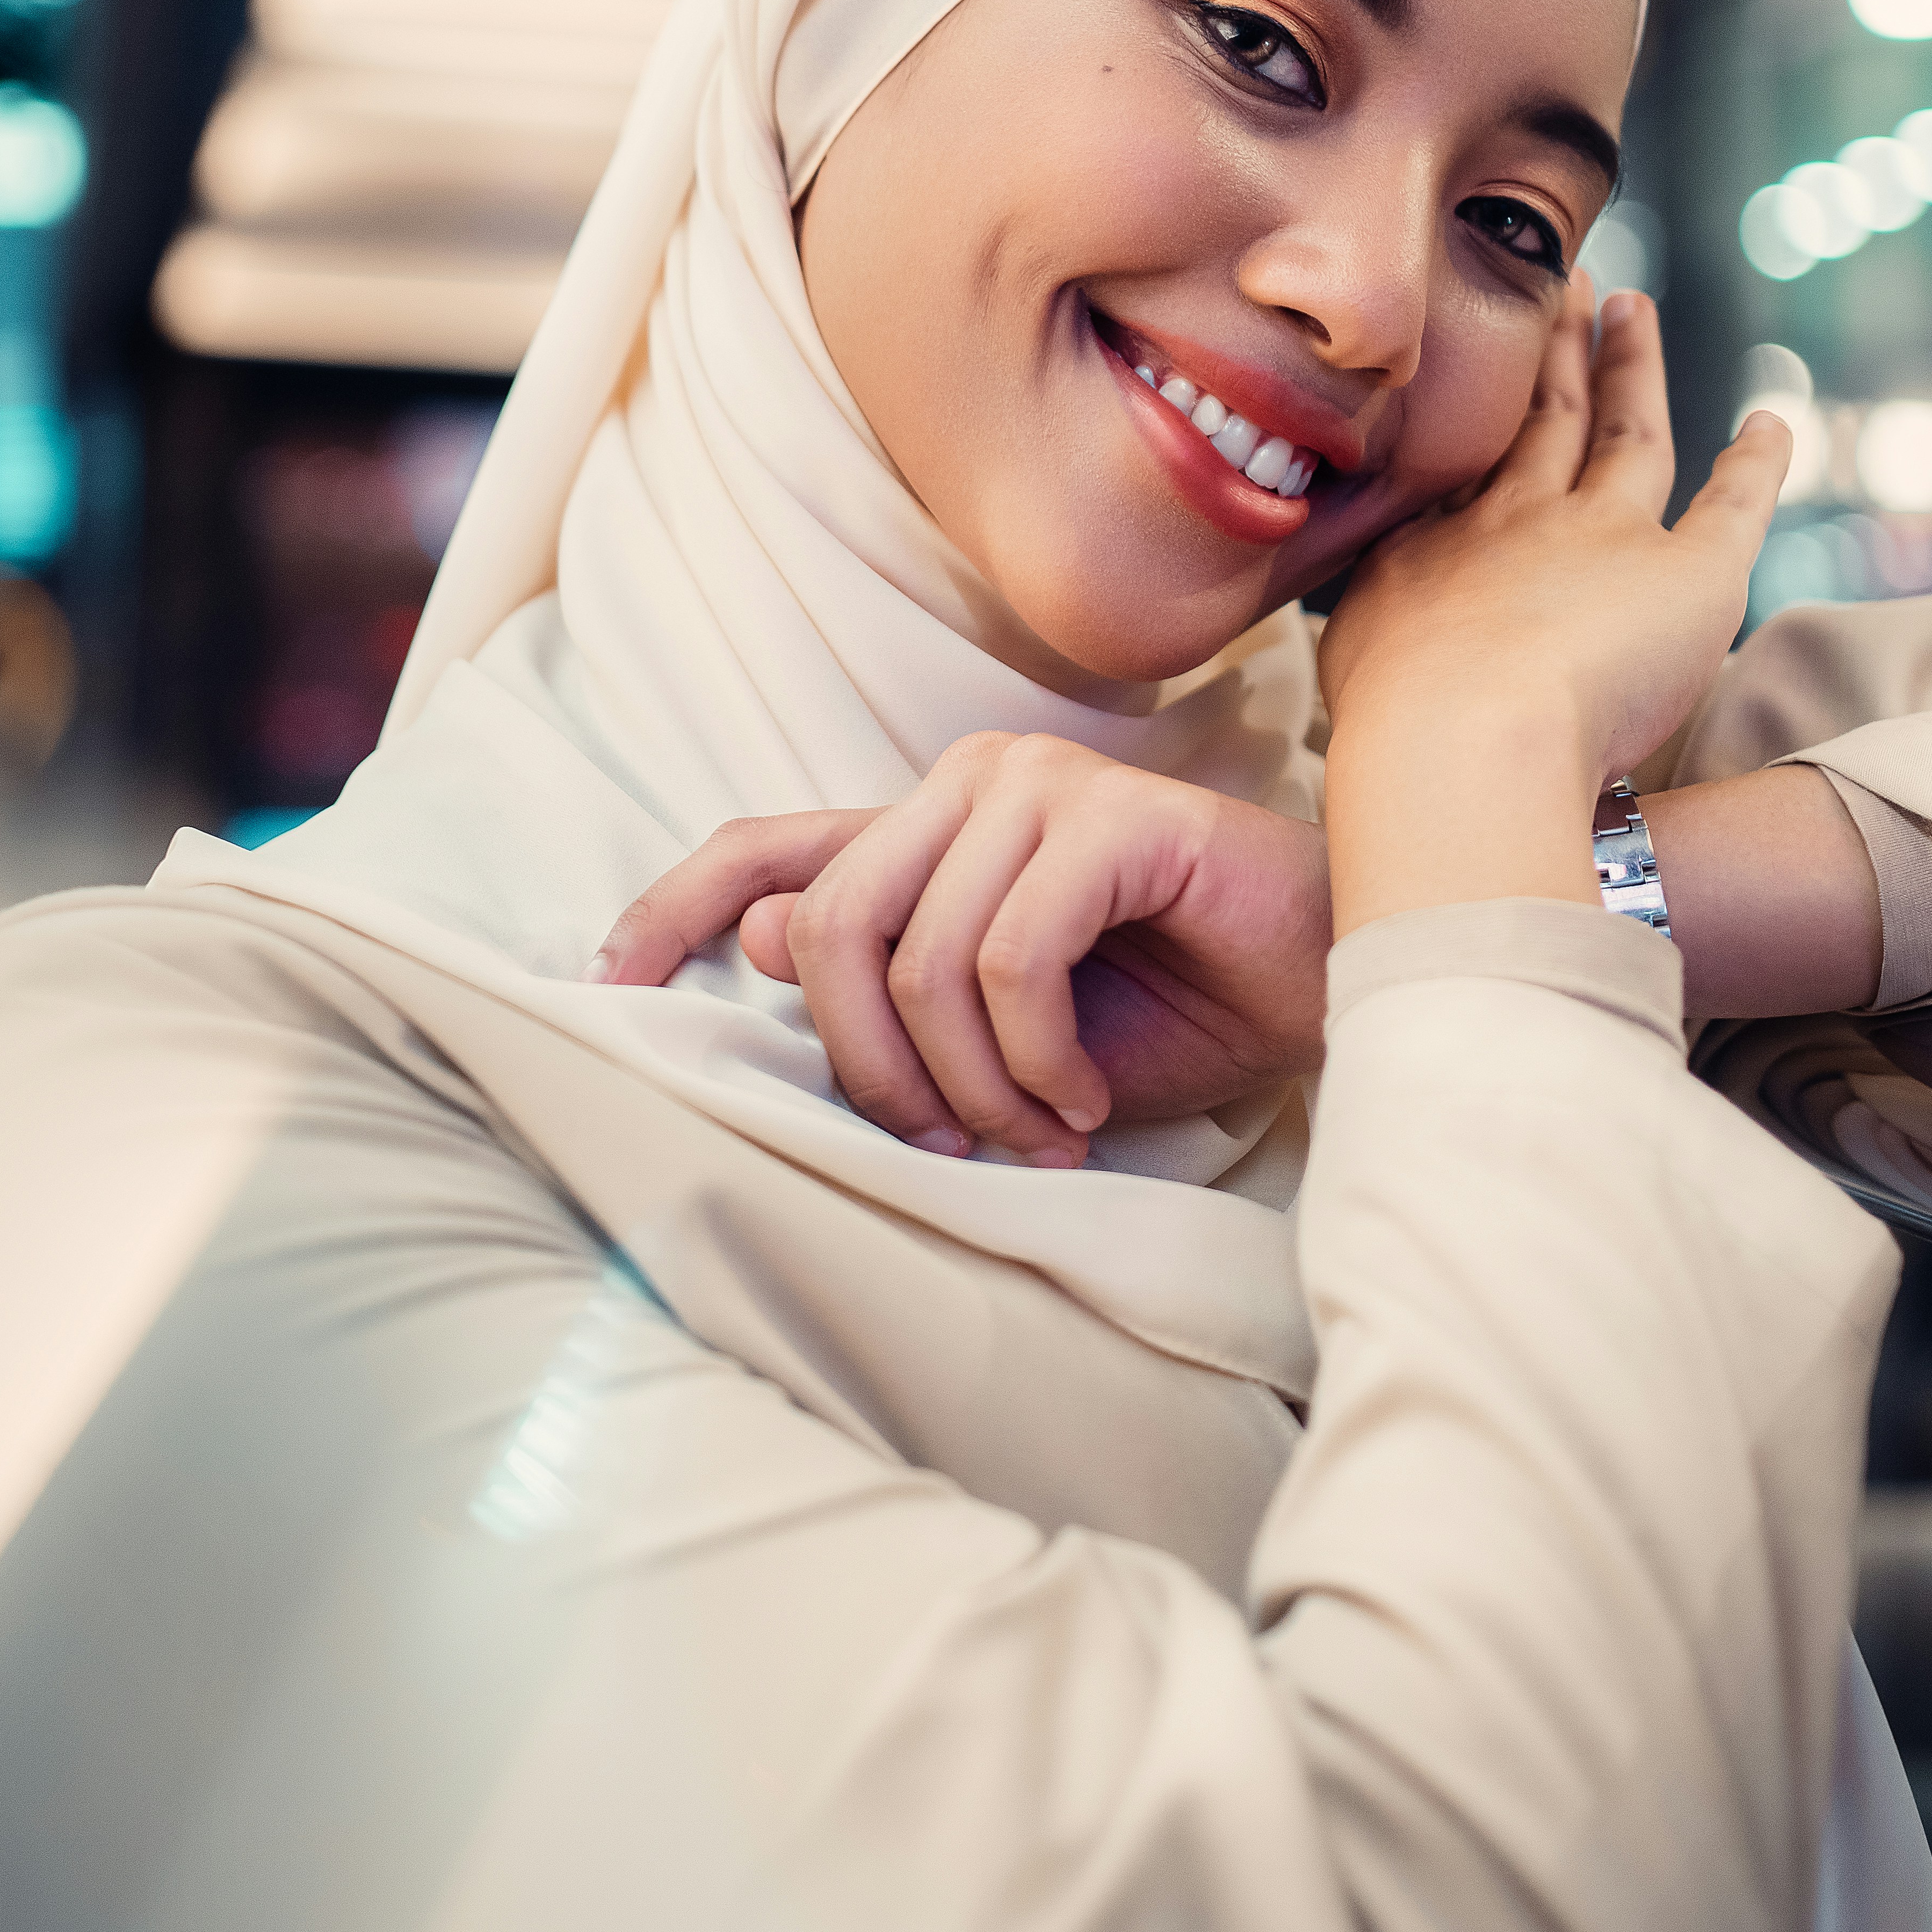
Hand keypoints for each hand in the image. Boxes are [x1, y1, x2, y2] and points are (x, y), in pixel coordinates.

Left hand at [590, 734, 1332, 1161]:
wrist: (1324, 984)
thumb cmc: (1171, 1009)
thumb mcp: (1003, 1033)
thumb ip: (890, 986)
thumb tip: (763, 940)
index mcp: (927, 831)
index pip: (764, 845)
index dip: (671, 907)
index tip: (607, 985)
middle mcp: (965, 784)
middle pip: (828, 929)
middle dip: (871, 1068)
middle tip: (953, 1147)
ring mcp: (1034, 787)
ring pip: (916, 957)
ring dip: (973, 1085)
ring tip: (1040, 1131)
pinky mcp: (1108, 816)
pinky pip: (1008, 957)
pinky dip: (1036, 1058)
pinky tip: (1082, 1098)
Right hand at [1318, 288, 1788, 932]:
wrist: (1459, 735)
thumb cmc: (1397, 721)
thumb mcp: (1356, 652)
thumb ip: (1369, 627)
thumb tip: (1362, 629)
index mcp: (1445, 547)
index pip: (1476, 462)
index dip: (1484, 407)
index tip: (1483, 356)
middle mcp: (1524, 522)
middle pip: (1547, 419)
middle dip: (1554, 353)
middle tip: (1563, 287)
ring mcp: (1608, 536)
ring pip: (1629, 433)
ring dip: (1633, 368)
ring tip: (1632, 308)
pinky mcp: (1691, 574)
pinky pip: (1732, 504)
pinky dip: (1756, 464)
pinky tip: (1770, 425)